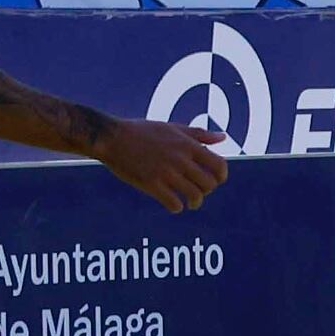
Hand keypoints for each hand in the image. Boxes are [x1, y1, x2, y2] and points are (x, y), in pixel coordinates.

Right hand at [97, 117, 226, 212]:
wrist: (111, 137)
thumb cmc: (141, 131)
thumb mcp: (172, 128)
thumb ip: (199, 135)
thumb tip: (223, 137)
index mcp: (187, 145)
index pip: (219, 165)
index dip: (221, 176)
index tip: (215, 180)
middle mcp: (180, 159)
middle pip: (209, 184)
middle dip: (207, 191)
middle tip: (199, 192)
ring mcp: (166, 172)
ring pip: (195, 196)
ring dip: (195, 203)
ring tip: (191, 203)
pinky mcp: (151, 184)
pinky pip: (174, 203)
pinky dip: (177, 207)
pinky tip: (174, 205)